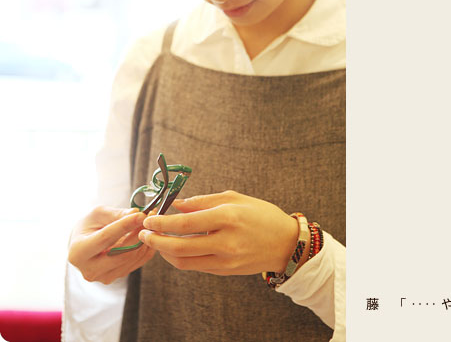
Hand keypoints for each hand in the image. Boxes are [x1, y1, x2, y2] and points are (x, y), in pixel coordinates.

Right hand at [68, 206, 155, 283]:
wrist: (85, 243)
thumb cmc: (89, 225)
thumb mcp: (98, 214)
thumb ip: (116, 214)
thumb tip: (136, 213)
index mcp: (78, 252)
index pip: (106, 238)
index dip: (125, 225)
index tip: (141, 214)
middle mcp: (89, 270)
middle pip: (122, 253)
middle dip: (138, 233)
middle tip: (150, 217)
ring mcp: (104, 277)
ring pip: (132, 258)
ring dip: (145, 239)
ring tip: (149, 222)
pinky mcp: (117, 277)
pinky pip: (138, 262)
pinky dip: (146, 247)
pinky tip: (148, 234)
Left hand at [138, 190, 302, 275]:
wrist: (286, 243)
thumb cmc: (262, 215)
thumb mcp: (235, 198)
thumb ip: (203, 201)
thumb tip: (177, 204)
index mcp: (228, 217)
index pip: (186, 222)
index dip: (162, 222)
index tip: (148, 218)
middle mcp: (226, 241)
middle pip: (180, 246)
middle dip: (156, 240)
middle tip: (143, 233)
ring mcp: (226, 259)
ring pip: (184, 261)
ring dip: (165, 252)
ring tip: (156, 241)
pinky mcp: (226, 271)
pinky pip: (196, 266)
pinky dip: (181, 257)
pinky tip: (176, 247)